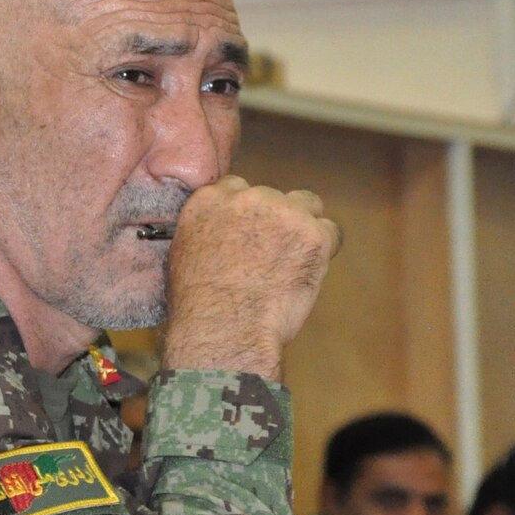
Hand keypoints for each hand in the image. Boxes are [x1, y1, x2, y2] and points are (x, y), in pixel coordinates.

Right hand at [160, 175, 340, 379]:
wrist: (224, 327)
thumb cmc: (199, 304)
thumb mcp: (184, 254)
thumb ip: (207, 231)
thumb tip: (223, 235)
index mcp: (209, 200)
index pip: (236, 187)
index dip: (247, 212)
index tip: (250, 232)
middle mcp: (247, 197)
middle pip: (273, 196)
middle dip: (275, 221)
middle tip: (272, 254)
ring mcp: (283, 212)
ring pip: (306, 205)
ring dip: (303, 226)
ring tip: (295, 259)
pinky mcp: (314, 234)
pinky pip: (331, 232)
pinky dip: (324, 251)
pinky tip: (309, 271)